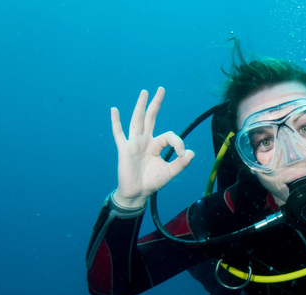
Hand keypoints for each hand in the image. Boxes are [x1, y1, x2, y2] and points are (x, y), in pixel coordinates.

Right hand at [110, 87, 194, 207]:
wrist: (137, 193)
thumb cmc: (152, 182)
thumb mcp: (170, 172)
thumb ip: (181, 163)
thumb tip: (191, 153)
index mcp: (156, 145)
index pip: (169, 136)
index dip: (178, 143)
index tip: (183, 154)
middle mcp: (145, 141)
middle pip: (151, 118)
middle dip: (156, 104)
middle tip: (161, 89)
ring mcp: (134, 144)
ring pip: (137, 121)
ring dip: (141, 106)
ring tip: (144, 92)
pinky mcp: (125, 150)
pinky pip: (119, 134)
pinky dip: (116, 122)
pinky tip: (114, 110)